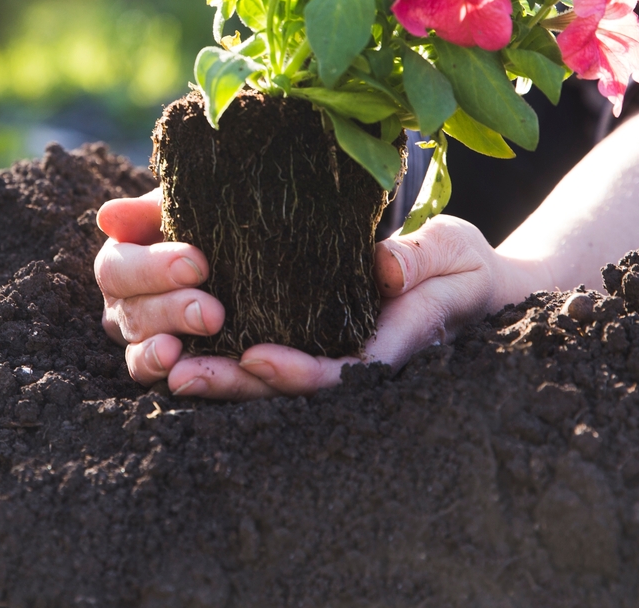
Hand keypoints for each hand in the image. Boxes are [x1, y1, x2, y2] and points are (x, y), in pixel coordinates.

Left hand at [95, 190, 513, 400]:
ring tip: (168, 368)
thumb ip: (423, 258)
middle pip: (290, 388)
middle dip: (236, 385)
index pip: (340, 373)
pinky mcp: (312, 340)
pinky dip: (223, 355)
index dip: (298, 373)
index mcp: (394, 346)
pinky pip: (264, 355)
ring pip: (268, 380)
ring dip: (219, 377)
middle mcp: (354, 361)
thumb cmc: (467, 267)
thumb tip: (384, 268)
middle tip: (181, 373)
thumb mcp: (456, 250)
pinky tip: (179, 345)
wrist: (470, 284)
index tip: (255, 356)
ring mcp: (331, 356)